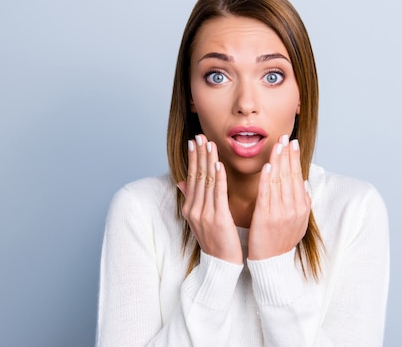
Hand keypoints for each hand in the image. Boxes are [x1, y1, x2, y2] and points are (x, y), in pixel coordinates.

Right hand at [177, 134, 242, 264]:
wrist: (221, 265)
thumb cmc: (215, 241)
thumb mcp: (199, 219)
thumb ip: (192, 199)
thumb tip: (181, 181)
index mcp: (189, 208)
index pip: (191, 177)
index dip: (193, 158)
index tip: (194, 141)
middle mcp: (193, 209)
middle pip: (196, 176)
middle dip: (199, 154)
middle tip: (200, 135)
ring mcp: (204, 214)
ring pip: (206, 182)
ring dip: (208, 160)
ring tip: (209, 143)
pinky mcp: (218, 219)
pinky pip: (218, 194)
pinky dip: (218, 178)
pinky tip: (219, 165)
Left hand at [248, 135, 310, 259]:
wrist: (272, 263)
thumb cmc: (281, 240)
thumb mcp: (297, 221)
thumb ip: (300, 201)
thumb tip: (302, 181)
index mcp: (302, 207)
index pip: (298, 176)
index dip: (294, 158)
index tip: (292, 143)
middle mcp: (294, 208)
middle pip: (290, 175)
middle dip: (287, 154)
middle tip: (285, 136)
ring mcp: (280, 213)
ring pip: (279, 181)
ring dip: (278, 161)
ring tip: (277, 145)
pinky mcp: (266, 218)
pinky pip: (267, 195)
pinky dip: (267, 179)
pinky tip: (267, 166)